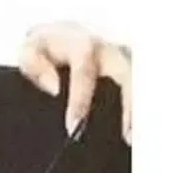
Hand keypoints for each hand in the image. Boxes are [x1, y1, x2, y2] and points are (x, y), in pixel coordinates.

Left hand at [19, 21, 132, 143]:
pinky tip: (138, 132)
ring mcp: (127, 60)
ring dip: (141, 110)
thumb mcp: (30, 50)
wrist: (64, 34)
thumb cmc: (46, 48)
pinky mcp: (134, 70)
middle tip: (126, 137)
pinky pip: (142, 88)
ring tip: (135, 139)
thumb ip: (35, 64)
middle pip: (127, 75)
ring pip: (141, 82)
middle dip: (129, 105)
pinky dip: (142, 109)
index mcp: (83, 46)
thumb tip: (54, 87)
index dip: (80, 100)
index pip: (84, 72)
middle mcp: (111, 51)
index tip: (73, 127)